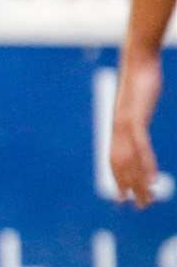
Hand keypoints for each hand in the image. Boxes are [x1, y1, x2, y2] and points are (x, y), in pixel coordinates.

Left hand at [110, 56, 163, 207]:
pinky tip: (152, 178)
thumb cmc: (141, 78)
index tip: (122, 197)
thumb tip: (137, 121)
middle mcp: (118, 128)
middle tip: (137, 207)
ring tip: (148, 200)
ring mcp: (125, 124)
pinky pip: (140, 145)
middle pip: (121, 165)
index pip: (115, 159)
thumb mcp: (138, 101)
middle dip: (128, 187)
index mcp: (118, 127)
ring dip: (138, 182)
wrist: (138, 59)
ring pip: (130, 160)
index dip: (118, 178)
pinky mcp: (135, 117)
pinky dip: (145, 163)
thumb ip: (137, 114)